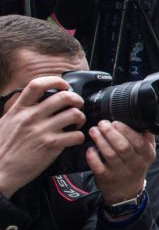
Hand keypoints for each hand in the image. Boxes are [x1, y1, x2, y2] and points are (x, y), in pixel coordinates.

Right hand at [0, 77, 85, 197]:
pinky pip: (76, 135)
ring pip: (74, 114)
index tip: (64, 85)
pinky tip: (74, 139)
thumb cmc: (3, 148)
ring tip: (77, 124)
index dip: (55, 81)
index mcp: (19, 109)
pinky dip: (80, 137)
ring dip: (81, 118)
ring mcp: (42, 131)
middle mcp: (31, 117)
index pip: (37, 85)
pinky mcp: (51, 146)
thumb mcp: (6, 122)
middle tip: (77, 106)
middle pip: (64, 97)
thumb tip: (32, 101)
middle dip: (77, 99)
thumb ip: (20, 111)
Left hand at [86, 121, 155, 205]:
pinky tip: (90, 148)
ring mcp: (120, 172)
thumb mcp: (147, 152)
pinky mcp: (106, 178)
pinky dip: (92, 156)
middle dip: (110, 133)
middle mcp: (135, 164)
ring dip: (100, 140)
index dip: (126, 130)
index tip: (115, 122)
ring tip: (94, 131)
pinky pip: (98, 166)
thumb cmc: (135, 165)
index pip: (138, 141)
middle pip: (123, 147)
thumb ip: (146, 136)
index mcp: (147, 154)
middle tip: (102, 124)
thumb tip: (142, 117)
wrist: (126, 191)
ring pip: (110, 154)